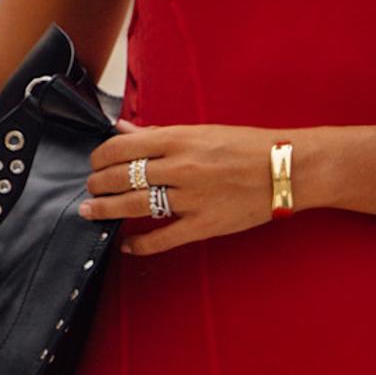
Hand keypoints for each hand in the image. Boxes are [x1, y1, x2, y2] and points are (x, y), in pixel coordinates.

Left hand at [81, 120, 283, 256]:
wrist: (285, 168)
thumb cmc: (245, 145)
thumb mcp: (201, 130)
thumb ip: (159, 132)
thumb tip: (123, 129)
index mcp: (180, 138)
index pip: (122, 147)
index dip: (100, 156)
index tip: (95, 162)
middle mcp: (180, 167)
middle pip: (121, 177)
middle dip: (98, 183)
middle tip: (90, 188)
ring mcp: (190, 199)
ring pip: (133, 206)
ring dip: (106, 209)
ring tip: (91, 211)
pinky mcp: (202, 225)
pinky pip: (161, 239)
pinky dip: (139, 245)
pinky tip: (127, 245)